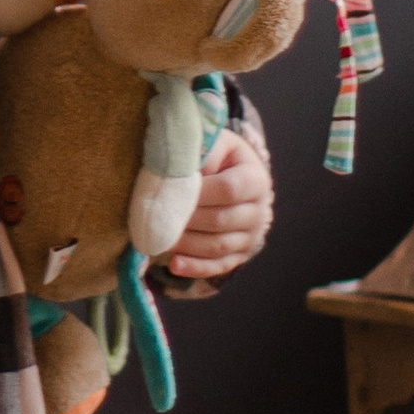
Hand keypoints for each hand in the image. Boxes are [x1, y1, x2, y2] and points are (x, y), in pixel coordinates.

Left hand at [165, 129, 273, 286]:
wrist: (234, 175)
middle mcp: (259, 210)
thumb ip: (201, 153)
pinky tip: (173, 264)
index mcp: (255, 178)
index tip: (170, 191)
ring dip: (185, 244)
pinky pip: (218, 266)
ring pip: (217, 246)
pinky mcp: (240, 255)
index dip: (198, 193)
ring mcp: (251, 236)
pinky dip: (195, 268)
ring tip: (157, 238)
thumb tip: (176, 169)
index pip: (228, 190)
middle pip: (220, 221)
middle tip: (154, 218)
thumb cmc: (217, 157)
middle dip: (185, 220)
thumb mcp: (214, 145)